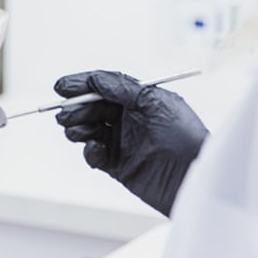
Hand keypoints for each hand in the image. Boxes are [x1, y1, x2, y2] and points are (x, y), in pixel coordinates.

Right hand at [54, 70, 208, 215]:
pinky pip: (93, 154)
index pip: (105, 87)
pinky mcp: (118, 165)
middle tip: (65, 115)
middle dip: (76, 108)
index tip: (61, 87)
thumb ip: (124, 88)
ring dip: (78, 128)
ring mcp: (123, 142)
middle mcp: (129, 119)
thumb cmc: (187, 139)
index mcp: (140, 100)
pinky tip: (95, 151)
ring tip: (77, 132)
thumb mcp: (157, 104)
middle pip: (92, 107)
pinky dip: (89, 151)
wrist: (196, 179)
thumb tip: (96, 78)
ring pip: (88, 129)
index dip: (82, 85)